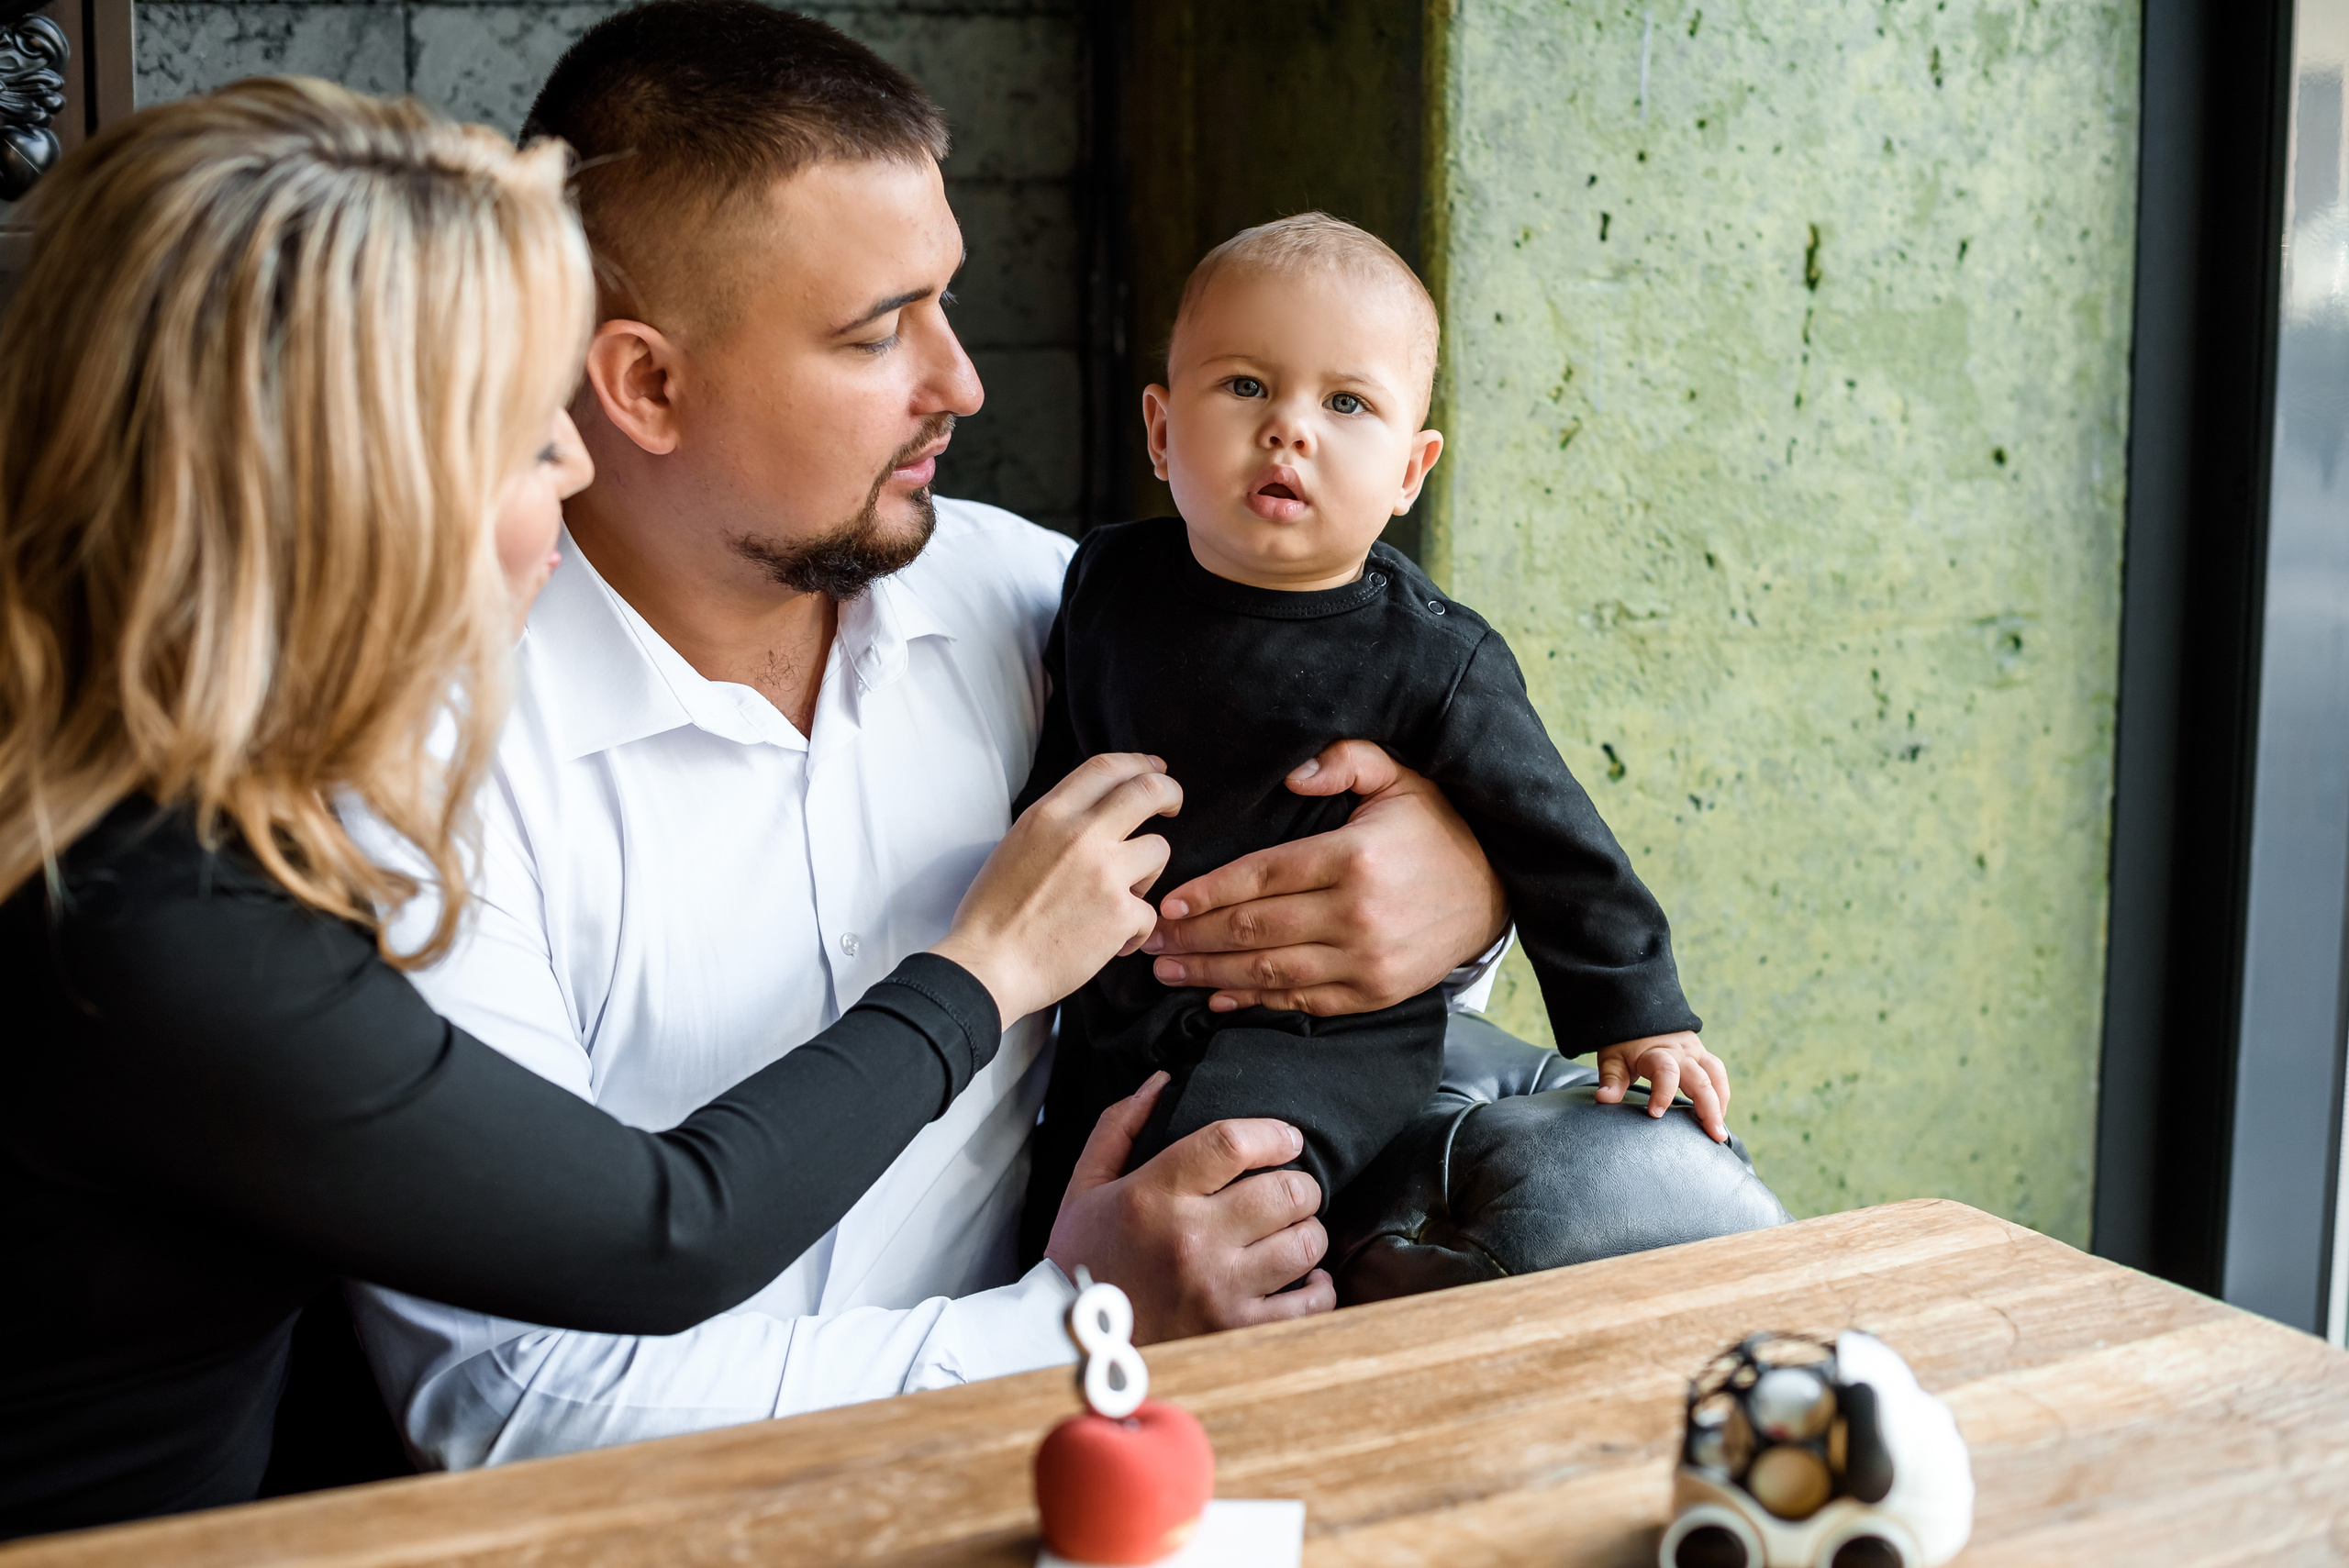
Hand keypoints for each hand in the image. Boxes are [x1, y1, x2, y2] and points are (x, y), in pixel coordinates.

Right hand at [929, 754, 1180, 1022]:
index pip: (1106, 767)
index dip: (1139, 763)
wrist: (988, 967)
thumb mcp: (1016, 847)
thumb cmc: (992, 916)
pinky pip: (1150, 911)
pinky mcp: (1122, 913)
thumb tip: (1090, 819)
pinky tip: (1111, 943)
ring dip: (1146, 874)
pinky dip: (1135, 930)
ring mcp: (1105, 872)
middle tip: (1172, 807)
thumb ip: (1055, 827)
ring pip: (1158, 850)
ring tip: (1120, 899)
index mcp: (1049, 816)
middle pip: (1148, 790)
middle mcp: (1080, 835)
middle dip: (1169, 793)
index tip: (1154, 770)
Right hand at [1045, 1073, 1335, 1342]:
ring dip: (1308, 1231)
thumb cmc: (1083, 1257)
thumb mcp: (1086, 1185)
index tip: (1286, 1139)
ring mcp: (1218, 1289)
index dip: (1274, 1133)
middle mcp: (1191, 1239)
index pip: (1234, 1143)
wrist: (1074, 1341)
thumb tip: (1162, 1081)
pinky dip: (1318, 1286)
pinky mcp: (1236, 1331)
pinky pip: (1309, 1304)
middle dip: (1300, 1184)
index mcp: (1155, 1194)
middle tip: (1290, 1188)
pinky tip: (1303, 1276)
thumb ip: (1120, 1127)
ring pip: (1305, 1243)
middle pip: (1285, 1191)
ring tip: (1293, 1230)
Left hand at [1141, 739, 1507, 1015]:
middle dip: (1193, 936)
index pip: (1261, 876)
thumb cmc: (1439, 828)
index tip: (1167, 899)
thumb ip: (1345, 761)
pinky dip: (1256, 1002)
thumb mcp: (1401, 777)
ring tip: (1168, 969)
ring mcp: (1366, 961)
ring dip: (1211, 973)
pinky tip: (1219, 996)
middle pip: (1254, 929)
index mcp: (1353, 858)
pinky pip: (1303, 1002)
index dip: (1208, 891)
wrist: (1499, 890)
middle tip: (1148, 939)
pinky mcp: (1374, 993)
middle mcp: (1356, 914)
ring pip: (1270, 972)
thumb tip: (1292, 775)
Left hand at [1593, 1031, 1730, 1142]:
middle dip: (1709, 1108)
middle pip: (1701, 1079)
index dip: (1663, 1093)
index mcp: (1656, 1052)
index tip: (1655, 1114)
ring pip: (1717, 1076)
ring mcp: (1695, 1052)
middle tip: (1713, 1135)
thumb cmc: (1625, 1040)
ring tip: (1719, 1130)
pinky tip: (1719, 1115)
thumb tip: (1604, 1099)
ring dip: (1721, 1103)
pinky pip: (1719, 1074)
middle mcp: (1681, 1052)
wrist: (1641, 1010)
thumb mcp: (1613, 1057)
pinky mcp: (1702, 1055)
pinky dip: (1722, 1095)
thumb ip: (1612, 1080)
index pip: (1665, 1072)